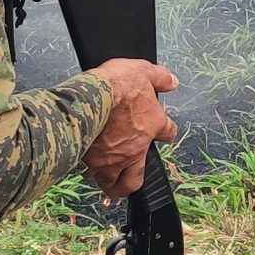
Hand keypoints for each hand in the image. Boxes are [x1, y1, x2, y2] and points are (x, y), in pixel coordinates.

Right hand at [85, 59, 180, 199]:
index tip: (161, 129)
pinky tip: (82, 166)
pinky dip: (86, 172)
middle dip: (131, 181)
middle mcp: (134, 149)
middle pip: (136, 179)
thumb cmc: (117, 85)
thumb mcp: (144, 71)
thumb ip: (160, 78)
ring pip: (111, 182)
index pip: (168, 133)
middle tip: (125, 178)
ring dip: (107, 179)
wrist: (90, 98)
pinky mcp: (89, 161)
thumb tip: (172, 81)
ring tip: (102, 175)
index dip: (166, 130)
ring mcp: (111, 159)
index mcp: (152, 126)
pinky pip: (88, 174)